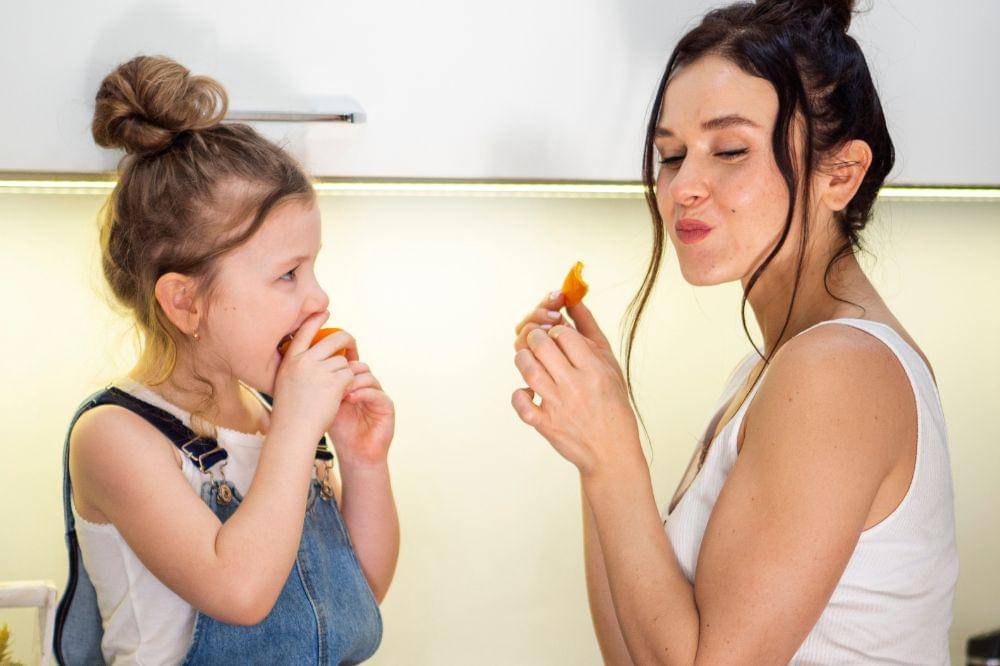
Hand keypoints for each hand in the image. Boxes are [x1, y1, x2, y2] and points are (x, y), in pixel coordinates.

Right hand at [271, 311, 355, 443]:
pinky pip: (350, 375)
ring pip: (343, 361)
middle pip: (334, 339)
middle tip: (353, 350)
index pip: (304, 331)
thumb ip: (299, 367)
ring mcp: (319, 370)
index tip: (325, 312)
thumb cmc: (289, 414)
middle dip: (348, 342)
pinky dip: (349, 385)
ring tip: (337, 390)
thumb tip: (316, 356)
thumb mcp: (285, 383)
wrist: (293, 432)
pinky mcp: (334, 381)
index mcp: (290, 360)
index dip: (316, 320)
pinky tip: (341, 395)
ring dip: (345, 374)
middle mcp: (304, 361)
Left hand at [329, 360, 394, 467]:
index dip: (337, 366)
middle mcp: (369, 388)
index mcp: (356, 385)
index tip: (322, 372)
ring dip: (353, 382)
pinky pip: (378, 394)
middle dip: (346, 371)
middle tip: (331, 378)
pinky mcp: (387, 407)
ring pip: (369, 378)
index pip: (349, 365)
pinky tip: (350, 399)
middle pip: (361, 367)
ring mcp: (379, 396)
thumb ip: (326, 390)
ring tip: (339, 390)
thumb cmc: (341, 432)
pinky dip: (364, 393)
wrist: (355, 455)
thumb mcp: (330, 407)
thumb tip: (312, 371)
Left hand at [511, 294, 641, 477]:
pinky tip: (528, 391)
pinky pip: (521, 404)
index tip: (556, 335)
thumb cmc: (612, 403)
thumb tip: (572, 299)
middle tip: (538, 342)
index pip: (564, 334)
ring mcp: (558, 406)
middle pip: (541, 346)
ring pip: (527, 369)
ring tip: (530, 360)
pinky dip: (519, 394)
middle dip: (535, 338)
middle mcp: (575, 386)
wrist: (612, 451)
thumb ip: (589, 330)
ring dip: (523, 359)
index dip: (555, 329)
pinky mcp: (545, 425)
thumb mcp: (609, 365)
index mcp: (594, 370)